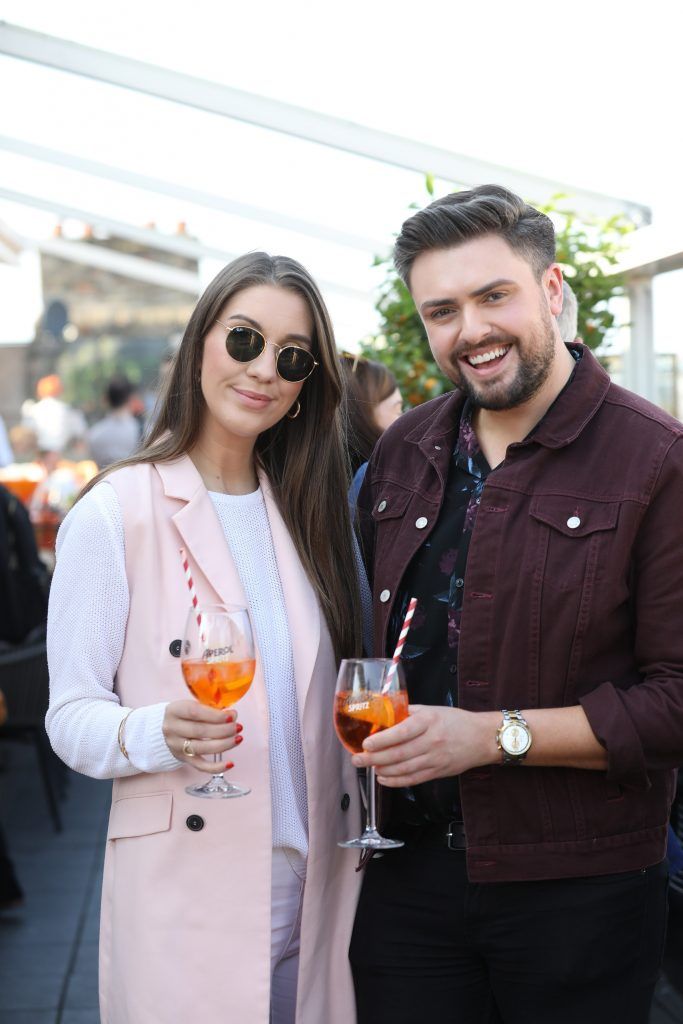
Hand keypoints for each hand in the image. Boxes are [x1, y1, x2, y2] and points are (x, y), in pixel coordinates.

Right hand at [162, 700, 242, 773]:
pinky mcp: (183, 759)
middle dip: (223, 730)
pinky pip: (200, 766)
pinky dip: (216, 767)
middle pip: (200, 731)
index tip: (231, 716)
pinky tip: (230, 764)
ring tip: (238, 739)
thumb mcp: (192, 705)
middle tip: (238, 727)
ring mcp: (177, 746)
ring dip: (224, 745)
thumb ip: (211, 709)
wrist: (166, 728)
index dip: (215, 715)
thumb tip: (232, 715)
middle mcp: (173, 729)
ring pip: (202, 748)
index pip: (194, 712)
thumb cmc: (185, 714)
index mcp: (174, 711)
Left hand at [351, 705, 496, 786]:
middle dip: (374, 758)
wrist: (482, 738)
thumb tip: (384, 715)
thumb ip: (408, 713)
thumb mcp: (432, 710)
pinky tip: (383, 778)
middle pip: (399, 753)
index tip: (365, 743)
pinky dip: (396, 781)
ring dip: (382, 770)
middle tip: (357, 759)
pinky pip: (413, 779)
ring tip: (368, 767)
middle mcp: (432, 741)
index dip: (382, 739)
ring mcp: (435, 759)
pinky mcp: (438, 772)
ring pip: (404, 769)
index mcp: (429, 721)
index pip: (402, 732)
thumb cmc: (456, 721)